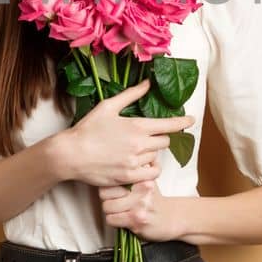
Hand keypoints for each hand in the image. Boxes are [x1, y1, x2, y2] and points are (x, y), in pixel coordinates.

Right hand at [53, 80, 195, 187]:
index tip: (191, 120)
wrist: (71, 154)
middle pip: (165, 142)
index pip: (169, 125)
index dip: (183, 122)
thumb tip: (148, 83)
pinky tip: (139, 165)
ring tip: (137, 151)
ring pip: (157, 158)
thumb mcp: (108, 106)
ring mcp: (135, 163)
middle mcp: (139, 145)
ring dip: (151, 154)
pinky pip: (151, 174)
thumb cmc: (88, 129)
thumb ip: (131, 95)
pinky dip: (149, 170)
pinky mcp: (129, 177)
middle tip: (148, 137)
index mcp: (137, 126)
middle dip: (160, 138)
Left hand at [99, 177, 183, 240]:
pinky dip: (114, 221)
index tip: (113, 190)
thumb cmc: (155, 201)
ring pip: (107, 207)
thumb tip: (122, 156)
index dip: (108, 186)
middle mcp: (141, 189)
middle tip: (114, 201)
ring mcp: (139, 205)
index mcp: (142, 178)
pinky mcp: (137, 220)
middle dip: (107, 199)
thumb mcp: (149, 180)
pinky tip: (122, 219)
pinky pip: (111, 219)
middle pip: (105, 192)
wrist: (172, 219)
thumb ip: (138, 169)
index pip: (112, 178)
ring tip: (118, 211)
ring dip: (110, 212)